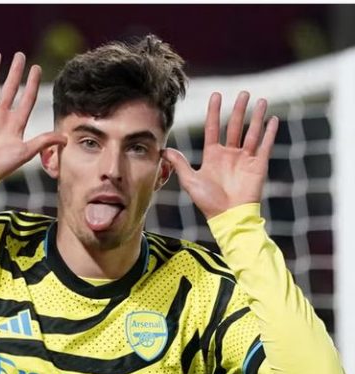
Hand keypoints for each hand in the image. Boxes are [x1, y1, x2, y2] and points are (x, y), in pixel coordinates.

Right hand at [0, 52, 66, 179]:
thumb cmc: (1, 166)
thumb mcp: (26, 152)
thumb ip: (44, 141)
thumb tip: (66, 138)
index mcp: (15, 125)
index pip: (27, 99)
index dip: (32, 84)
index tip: (37, 68)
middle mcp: (1, 117)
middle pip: (10, 89)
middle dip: (15, 72)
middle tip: (20, 55)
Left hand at [163, 91, 278, 219]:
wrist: (228, 217)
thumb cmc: (208, 202)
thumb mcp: (190, 180)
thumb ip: (179, 163)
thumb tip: (163, 150)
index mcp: (213, 156)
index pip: (213, 128)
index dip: (214, 112)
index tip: (216, 95)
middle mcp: (230, 155)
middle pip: (235, 127)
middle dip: (239, 110)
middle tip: (244, 93)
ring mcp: (245, 159)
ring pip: (251, 133)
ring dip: (256, 117)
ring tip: (260, 100)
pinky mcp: (258, 166)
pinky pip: (265, 146)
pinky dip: (269, 133)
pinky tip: (273, 119)